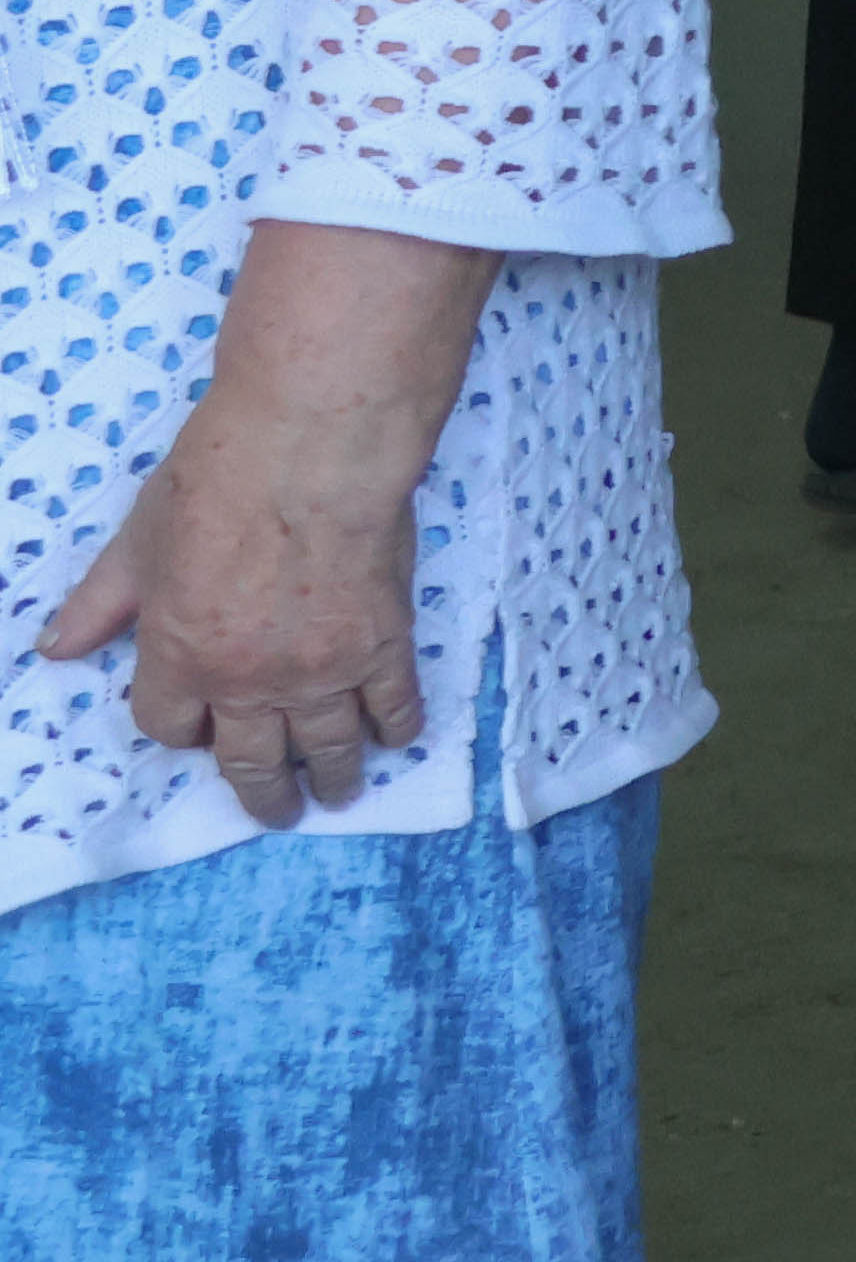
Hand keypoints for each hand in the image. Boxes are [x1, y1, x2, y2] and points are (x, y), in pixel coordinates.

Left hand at [36, 384, 439, 829]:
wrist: (312, 451)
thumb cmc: (217, 482)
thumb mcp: (139, 541)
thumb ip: (101, 602)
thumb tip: (55, 648)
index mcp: (179, 658)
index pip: (172, 728)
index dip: (186, 733)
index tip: (203, 731)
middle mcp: (248, 682)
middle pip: (252, 762)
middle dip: (264, 794)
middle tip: (278, 810)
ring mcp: (320, 669)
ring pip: (327, 748)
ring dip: (332, 778)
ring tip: (338, 793)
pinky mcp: (383, 646)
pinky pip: (393, 706)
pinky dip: (395, 729)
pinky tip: (395, 739)